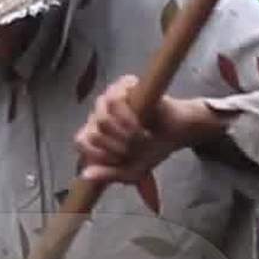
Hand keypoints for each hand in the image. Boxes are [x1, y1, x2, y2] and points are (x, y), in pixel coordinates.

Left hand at [74, 75, 223, 183]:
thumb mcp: (130, 171)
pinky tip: (142, 122)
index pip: (81, 142)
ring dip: (125, 135)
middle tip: (136, 149)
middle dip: (118, 148)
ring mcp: (109, 97)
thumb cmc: (152, 150)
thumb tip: (84, 174)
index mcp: (95, 133)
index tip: (120, 160)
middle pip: (94, 134)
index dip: (99, 155)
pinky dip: (128, 117)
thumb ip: (108, 175)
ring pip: (102, 119)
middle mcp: (98, 114)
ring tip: (142, 136)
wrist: (177, 132)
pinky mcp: (125, 84)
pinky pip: (115, 99)